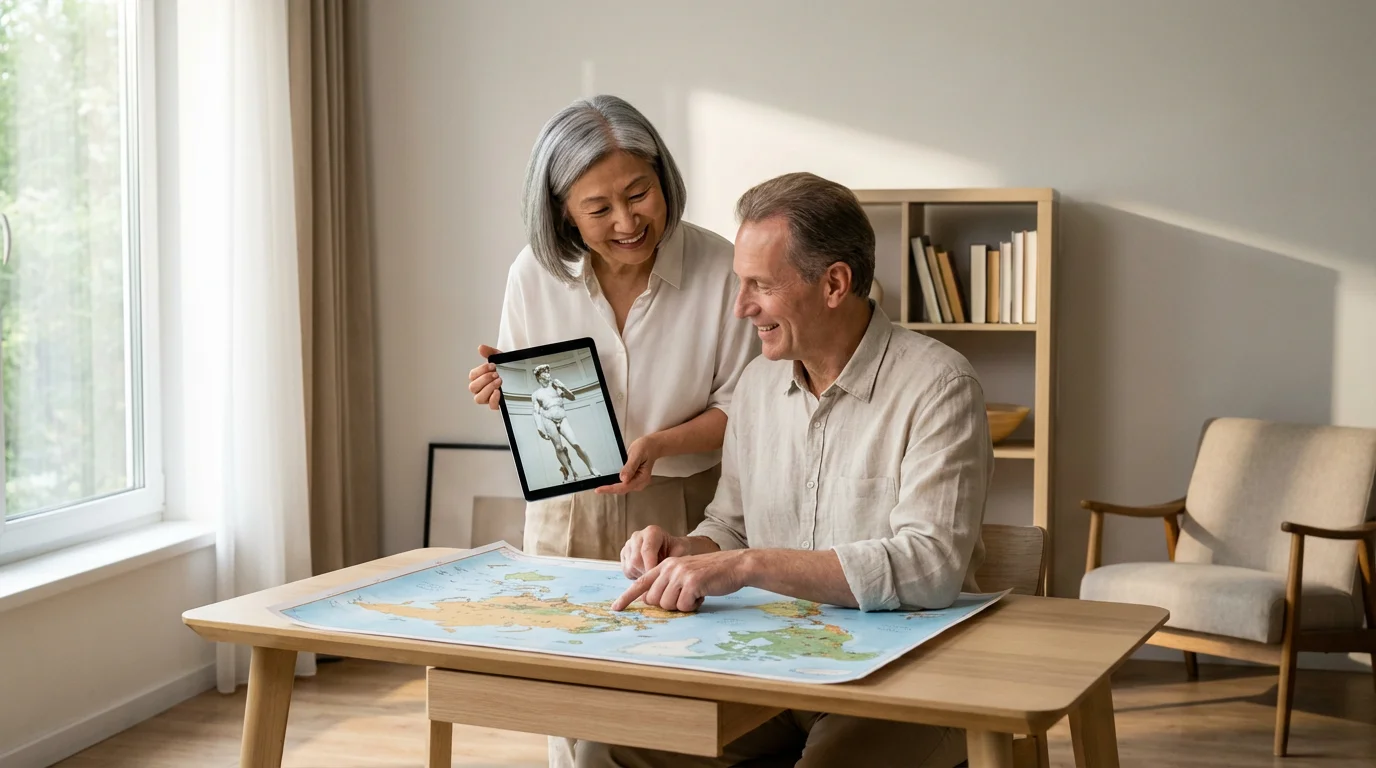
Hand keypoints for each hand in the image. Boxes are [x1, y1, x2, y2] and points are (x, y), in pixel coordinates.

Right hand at [468, 344, 502, 409]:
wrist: (522, 376)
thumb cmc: (508, 369)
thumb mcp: (501, 358)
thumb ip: (490, 352)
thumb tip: (481, 348)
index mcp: (480, 378)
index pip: (472, 376)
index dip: (481, 370)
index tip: (492, 366)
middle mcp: (482, 389)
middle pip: (473, 387)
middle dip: (484, 379)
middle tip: (496, 374)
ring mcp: (489, 398)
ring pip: (478, 398)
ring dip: (488, 388)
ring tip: (498, 381)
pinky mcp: (497, 405)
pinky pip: (490, 406)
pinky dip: (493, 399)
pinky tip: (499, 392)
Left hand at [595, 435, 659, 494]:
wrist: (652, 446)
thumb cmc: (645, 447)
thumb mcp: (636, 454)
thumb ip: (630, 467)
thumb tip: (623, 479)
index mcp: (642, 477)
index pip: (624, 486)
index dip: (611, 489)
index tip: (599, 490)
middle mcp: (641, 482)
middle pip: (622, 489)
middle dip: (610, 490)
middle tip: (597, 489)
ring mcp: (638, 482)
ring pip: (622, 488)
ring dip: (612, 488)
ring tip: (600, 487)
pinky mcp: (634, 480)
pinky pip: (623, 484)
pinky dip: (615, 484)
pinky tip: (608, 482)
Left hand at [611, 550, 749, 611]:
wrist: (735, 565)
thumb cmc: (711, 574)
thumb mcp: (686, 575)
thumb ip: (668, 584)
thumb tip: (653, 602)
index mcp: (665, 565)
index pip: (640, 583)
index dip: (627, 597)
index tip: (615, 608)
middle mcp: (669, 567)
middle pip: (654, 600)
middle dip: (669, 605)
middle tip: (686, 597)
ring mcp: (680, 574)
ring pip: (667, 605)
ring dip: (683, 606)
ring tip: (696, 594)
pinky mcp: (691, 582)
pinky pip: (683, 606)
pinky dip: (693, 606)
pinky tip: (703, 595)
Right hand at [617, 524, 689, 578]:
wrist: (670, 549)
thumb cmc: (677, 550)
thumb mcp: (682, 551)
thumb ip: (676, 558)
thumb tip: (669, 570)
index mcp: (652, 532)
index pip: (647, 550)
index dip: (651, 566)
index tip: (657, 578)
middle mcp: (637, 536)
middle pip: (636, 560)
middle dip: (647, 573)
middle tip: (658, 580)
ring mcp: (628, 545)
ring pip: (630, 567)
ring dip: (642, 575)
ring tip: (654, 574)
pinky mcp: (623, 554)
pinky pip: (626, 571)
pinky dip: (637, 576)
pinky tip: (647, 573)